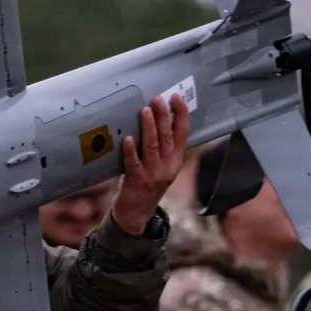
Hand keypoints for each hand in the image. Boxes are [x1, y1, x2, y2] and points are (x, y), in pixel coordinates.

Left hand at [112, 93, 189, 235]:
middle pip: (167, 137)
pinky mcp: (137, 181)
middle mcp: (168, 166)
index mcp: (176, 160)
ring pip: (152, 147)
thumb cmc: (146, 182)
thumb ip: (160, 146)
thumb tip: (153, 116)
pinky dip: (131, 151)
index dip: (181, 114)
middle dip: (163, 116)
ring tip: (144, 110)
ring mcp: (153, 174)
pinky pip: (134, 164)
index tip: (176, 97)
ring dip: (148, 127)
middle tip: (158, 99)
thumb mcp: (161, 165)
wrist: (137, 212)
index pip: (183, 133)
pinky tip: (128, 138)